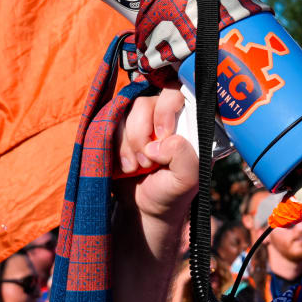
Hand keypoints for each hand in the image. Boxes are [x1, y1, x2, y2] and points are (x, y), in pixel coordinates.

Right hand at [113, 85, 197, 225]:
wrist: (143, 209)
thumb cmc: (172, 192)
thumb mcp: (188, 179)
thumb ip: (184, 156)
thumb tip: (161, 140)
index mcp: (189, 121)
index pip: (179, 92)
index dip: (166, 109)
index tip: (163, 135)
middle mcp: (166, 114)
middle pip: (148, 100)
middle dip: (143, 132)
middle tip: (148, 160)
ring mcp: (142, 120)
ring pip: (127, 111)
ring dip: (129, 143)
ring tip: (138, 167)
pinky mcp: (121, 128)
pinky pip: (111, 123)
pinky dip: (116, 146)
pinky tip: (126, 166)